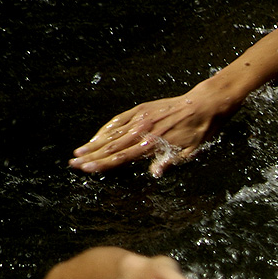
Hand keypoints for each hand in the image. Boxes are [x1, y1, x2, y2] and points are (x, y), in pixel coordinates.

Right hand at [70, 84, 236, 176]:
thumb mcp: (189, 151)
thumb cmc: (199, 131)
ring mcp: (141, 118)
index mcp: (153, 143)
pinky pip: (119, 119)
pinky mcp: (142, 109)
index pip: (122, 157)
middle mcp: (143, 130)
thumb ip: (169, 162)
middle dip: (91, 156)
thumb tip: (154, 174)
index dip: (102, 164)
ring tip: (78, 153)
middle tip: (73, 164)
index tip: (86, 169)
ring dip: (94, 143)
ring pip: (112, 133)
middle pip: (111, 146)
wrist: (204, 104)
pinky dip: (106, 128)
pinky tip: (97, 136)